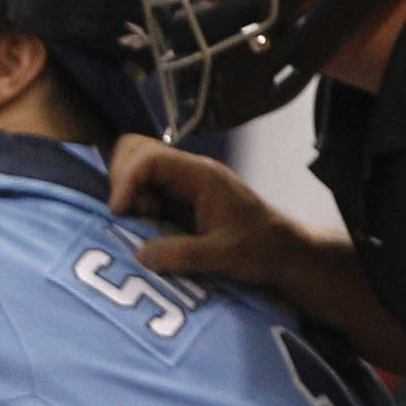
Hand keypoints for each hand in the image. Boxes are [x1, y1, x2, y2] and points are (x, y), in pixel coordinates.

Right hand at [111, 136, 311, 286]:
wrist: (287, 254)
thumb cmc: (263, 249)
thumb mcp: (225, 255)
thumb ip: (183, 254)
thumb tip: (140, 254)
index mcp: (201, 175)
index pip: (149, 158)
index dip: (125, 179)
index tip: (118, 212)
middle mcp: (188, 173)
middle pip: (136, 150)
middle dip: (121, 179)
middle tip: (130, 214)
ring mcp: (183, 185)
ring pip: (136, 169)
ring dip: (128, 194)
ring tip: (143, 223)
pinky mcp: (179, 200)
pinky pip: (144, 190)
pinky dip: (135, 206)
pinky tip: (149, 229)